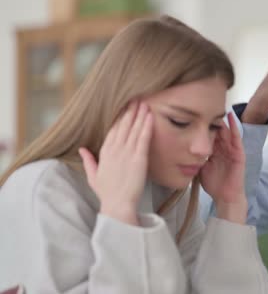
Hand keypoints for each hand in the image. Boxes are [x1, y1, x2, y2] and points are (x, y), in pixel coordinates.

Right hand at [78, 102, 152, 225]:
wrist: (118, 205)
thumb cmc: (107, 193)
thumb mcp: (93, 176)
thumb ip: (88, 161)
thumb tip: (81, 149)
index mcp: (105, 152)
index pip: (113, 129)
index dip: (120, 116)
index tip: (125, 106)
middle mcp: (115, 149)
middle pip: (123, 124)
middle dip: (130, 110)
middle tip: (136, 96)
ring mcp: (127, 153)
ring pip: (134, 128)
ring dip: (139, 114)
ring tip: (144, 101)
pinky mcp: (138, 158)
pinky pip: (143, 138)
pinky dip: (147, 125)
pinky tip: (150, 115)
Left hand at [200, 113, 247, 223]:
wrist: (225, 197)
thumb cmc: (213, 183)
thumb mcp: (200, 166)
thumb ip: (193, 156)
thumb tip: (178, 149)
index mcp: (214, 149)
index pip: (208, 131)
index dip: (201, 122)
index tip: (193, 111)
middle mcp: (224, 147)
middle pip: (217, 128)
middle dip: (211, 117)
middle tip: (204, 103)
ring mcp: (232, 149)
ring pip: (226, 130)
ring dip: (222, 119)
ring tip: (217, 105)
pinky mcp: (239, 154)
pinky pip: (237, 138)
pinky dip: (234, 127)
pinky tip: (230, 117)